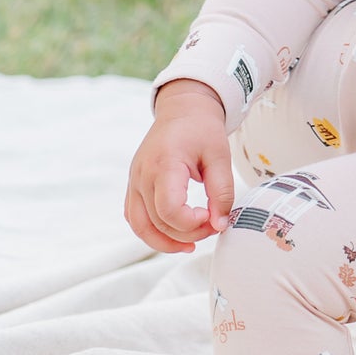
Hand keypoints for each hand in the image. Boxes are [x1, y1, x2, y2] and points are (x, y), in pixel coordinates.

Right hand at [125, 79, 232, 253]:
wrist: (183, 110)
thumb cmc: (202, 130)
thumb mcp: (220, 155)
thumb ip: (222, 191)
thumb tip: (220, 224)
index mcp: (164, 164)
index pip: (168, 209)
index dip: (191, 223)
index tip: (212, 217)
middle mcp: (142, 176)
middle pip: (156, 222)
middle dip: (186, 233)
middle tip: (212, 227)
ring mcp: (133, 182)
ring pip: (140, 227)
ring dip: (165, 242)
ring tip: (192, 244)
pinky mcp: (133, 187)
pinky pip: (136, 218)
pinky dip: (152, 232)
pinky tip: (174, 235)